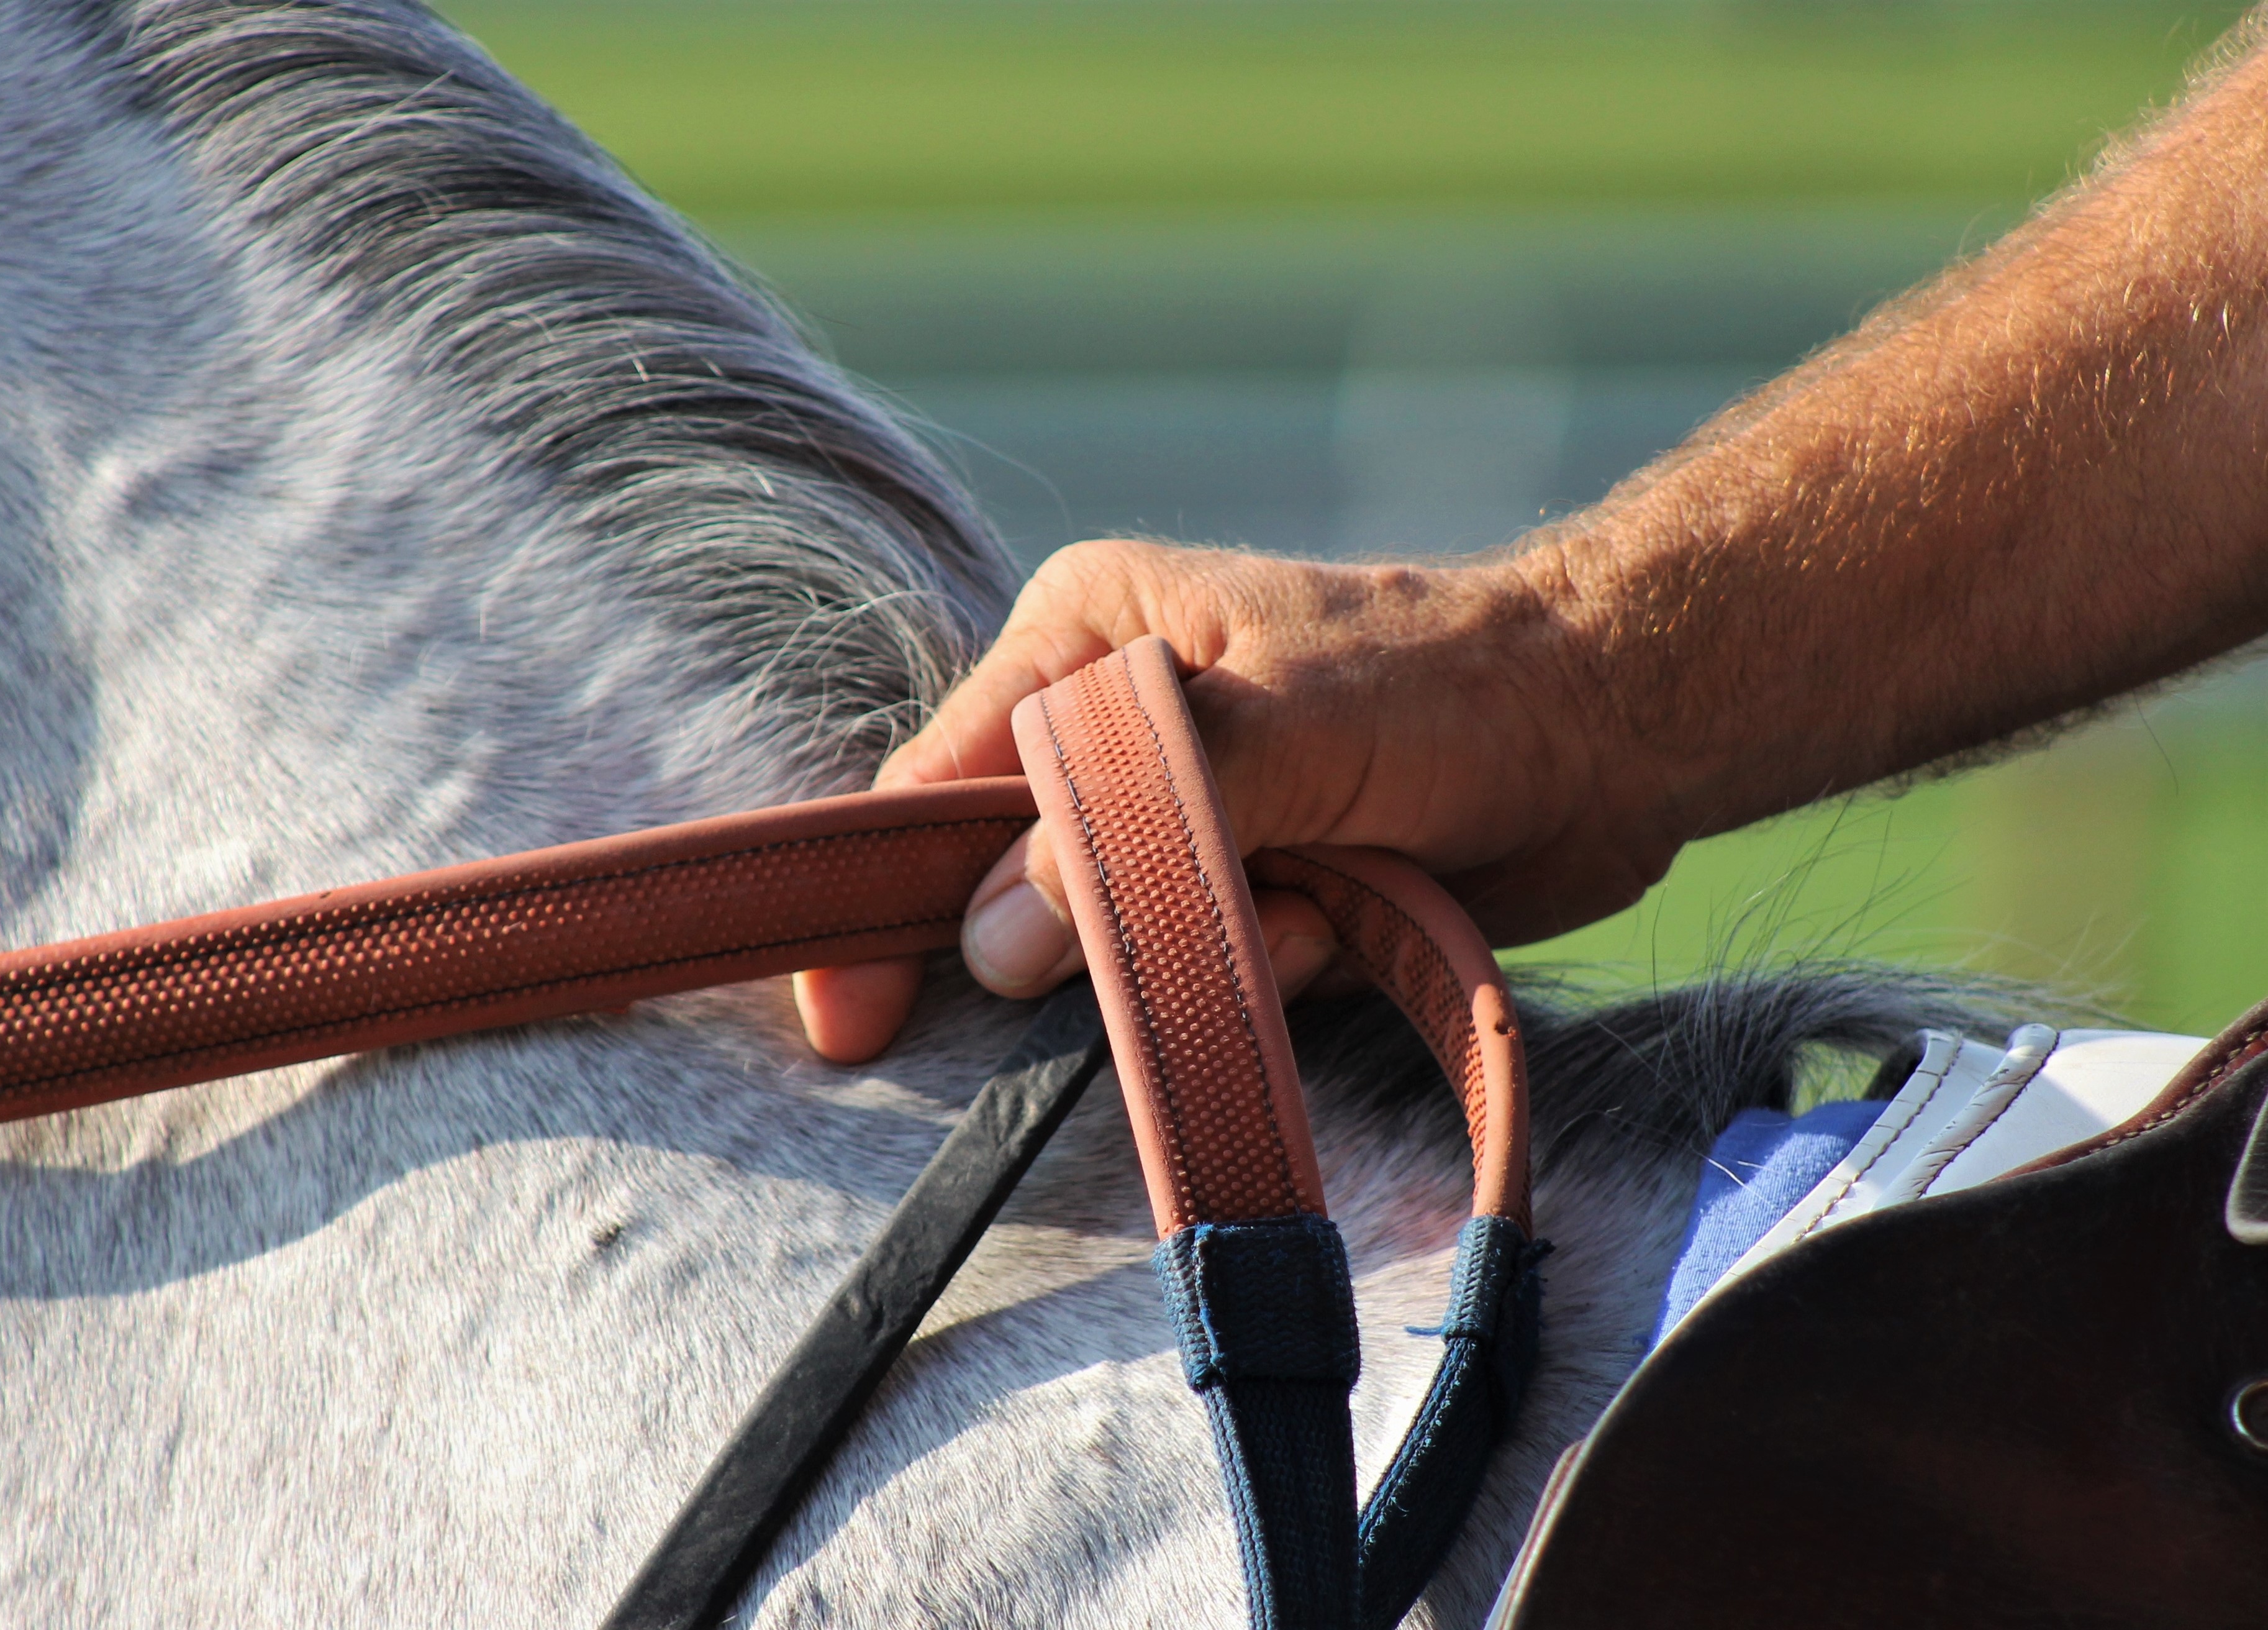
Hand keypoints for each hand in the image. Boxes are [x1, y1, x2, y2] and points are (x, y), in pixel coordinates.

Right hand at [792, 537, 1680, 1060]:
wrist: (1611, 735)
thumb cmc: (1446, 689)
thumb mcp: (1281, 730)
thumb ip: (1128, 821)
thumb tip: (992, 938)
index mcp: (1084, 639)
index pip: (938, 783)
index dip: (884, 900)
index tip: (845, 1021)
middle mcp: (1110, 724)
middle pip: (1014, 878)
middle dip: (1097, 934)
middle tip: (1219, 920)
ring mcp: (1179, 816)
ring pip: (1115, 946)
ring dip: (1212, 954)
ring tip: (1319, 897)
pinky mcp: (1244, 889)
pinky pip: (1201, 976)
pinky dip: (1271, 972)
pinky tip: (1351, 916)